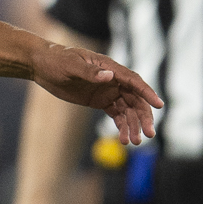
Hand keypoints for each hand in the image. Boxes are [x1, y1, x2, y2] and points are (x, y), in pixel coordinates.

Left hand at [30, 40, 160, 145]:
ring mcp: (108, 91)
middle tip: (148, 134)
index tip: (159, 105)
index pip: (134, 81)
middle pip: (135, 99)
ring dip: (132, 126)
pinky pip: (116, 115)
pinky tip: (123, 139)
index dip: (147, 93)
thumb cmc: (57, 60)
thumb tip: (110, 76)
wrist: (43, 66)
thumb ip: (90, 73)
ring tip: (133, 142)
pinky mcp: (100, 101)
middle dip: (143, 117)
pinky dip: (121, 126)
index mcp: (110, 68)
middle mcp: (113, 80)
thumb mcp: (71, 66)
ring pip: (127, 110)